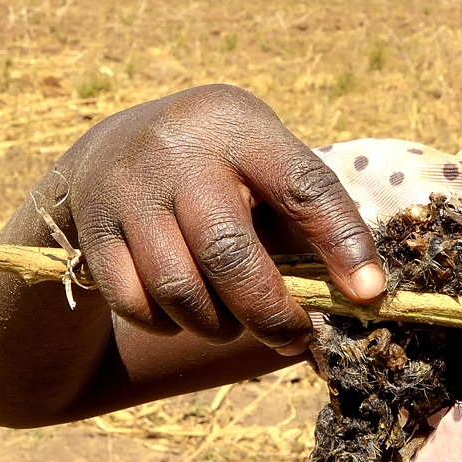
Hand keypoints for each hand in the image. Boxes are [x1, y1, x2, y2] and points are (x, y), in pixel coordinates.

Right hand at [55, 84, 384, 353]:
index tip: (369, 295)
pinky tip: (184, 313)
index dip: (343, 243)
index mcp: (237, 124)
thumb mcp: (259, 164)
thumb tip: (361, 300)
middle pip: (229, 252)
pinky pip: (137, 305)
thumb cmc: (216, 172)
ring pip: (179, 289)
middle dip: (271, 312)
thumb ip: (304, 220)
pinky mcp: (92, 231)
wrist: (106, 152)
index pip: (302, 185)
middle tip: (296, 337)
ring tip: (234, 321)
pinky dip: (169, 325)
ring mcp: (126, 190)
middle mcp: (176, 150)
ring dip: (217, 324)